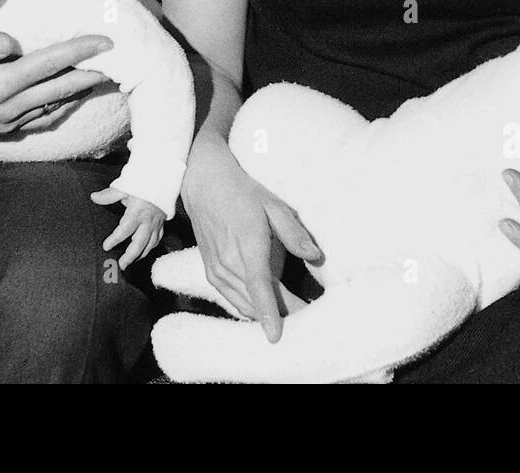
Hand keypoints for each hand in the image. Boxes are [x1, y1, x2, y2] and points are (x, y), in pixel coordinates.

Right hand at [0, 31, 112, 137]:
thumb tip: (9, 41)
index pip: (48, 63)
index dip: (79, 51)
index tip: (105, 40)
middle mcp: (9, 105)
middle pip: (61, 87)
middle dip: (92, 72)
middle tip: (119, 58)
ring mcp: (8, 120)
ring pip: (56, 104)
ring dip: (81, 90)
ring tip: (103, 74)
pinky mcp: (5, 128)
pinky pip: (43, 118)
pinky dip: (63, 106)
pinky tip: (70, 98)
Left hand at [91, 188, 165, 268]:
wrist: (164, 182)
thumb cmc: (143, 185)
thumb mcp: (125, 187)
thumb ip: (109, 195)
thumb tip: (93, 197)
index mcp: (138, 212)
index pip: (125, 229)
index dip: (115, 239)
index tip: (106, 246)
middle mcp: (148, 221)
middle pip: (140, 243)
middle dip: (130, 256)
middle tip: (120, 265)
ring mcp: (156, 225)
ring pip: (150, 245)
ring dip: (139, 256)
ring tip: (129, 263)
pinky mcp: (161, 226)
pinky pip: (157, 241)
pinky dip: (149, 249)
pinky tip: (142, 253)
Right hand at [180, 134, 321, 342]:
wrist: (204, 185)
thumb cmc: (242, 193)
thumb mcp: (273, 205)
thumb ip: (293, 233)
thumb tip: (315, 256)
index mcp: (248, 243)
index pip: (259, 285)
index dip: (268, 312)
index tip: (276, 335)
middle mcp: (228, 261)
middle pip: (256, 301)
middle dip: (281, 314)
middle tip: (307, 319)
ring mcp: (216, 270)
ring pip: (244, 304)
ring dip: (266, 314)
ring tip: (291, 316)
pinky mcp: (211, 273)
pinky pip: (232, 299)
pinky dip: (250, 307)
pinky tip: (266, 309)